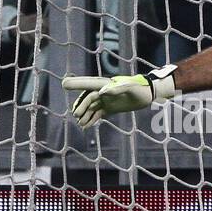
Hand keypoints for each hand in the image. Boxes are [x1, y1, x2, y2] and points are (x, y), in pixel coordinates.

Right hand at [63, 65, 178, 126]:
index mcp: (106, 84)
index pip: (88, 84)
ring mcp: (105, 100)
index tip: (64, 84)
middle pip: (87, 98)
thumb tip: (101, 92)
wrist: (148, 95)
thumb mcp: (131, 88)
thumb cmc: (140, 89)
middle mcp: (103, 91)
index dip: (76, 84)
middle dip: (81, 106)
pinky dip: (91, 120)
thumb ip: (117, 88)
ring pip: (90, 107)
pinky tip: (85, 126)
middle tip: (77, 115)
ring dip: (84, 115)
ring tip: (81, 124)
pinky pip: (97, 114)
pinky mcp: (109, 108)